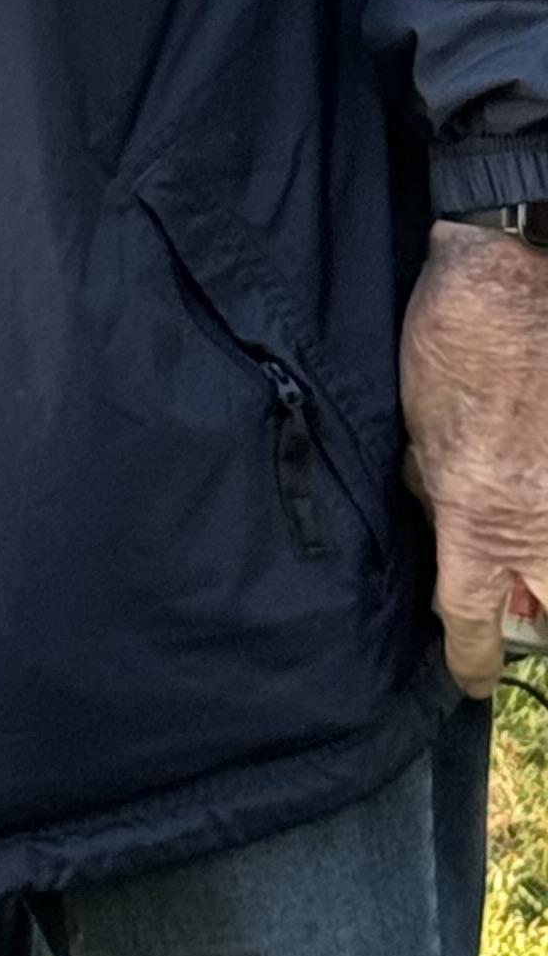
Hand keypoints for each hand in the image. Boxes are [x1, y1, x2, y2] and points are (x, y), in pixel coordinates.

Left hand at [400, 217, 547, 692]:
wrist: (509, 279)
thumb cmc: (451, 346)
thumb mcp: (419, 431)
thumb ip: (439, 489)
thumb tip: (446, 515)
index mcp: (478, 520)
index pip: (473, 622)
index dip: (468, 659)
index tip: (467, 677)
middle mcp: (540, 525)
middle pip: (547, 618)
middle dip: (532, 624)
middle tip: (515, 612)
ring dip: (543, 573)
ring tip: (526, 548)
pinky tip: (530, 476)